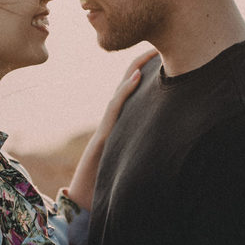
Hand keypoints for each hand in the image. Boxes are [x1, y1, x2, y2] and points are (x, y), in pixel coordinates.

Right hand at [66, 49, 157, 208]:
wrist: (83, 202)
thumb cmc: (105, 184)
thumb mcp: (128, 161)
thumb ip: (138, 149)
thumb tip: (162, 145)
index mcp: (119, 124)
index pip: (133, 93)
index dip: (145, 73)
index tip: (161, 56)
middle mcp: (112, 120)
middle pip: (128, 85)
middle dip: (142, 63)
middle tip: (158, 42)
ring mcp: (107, 125)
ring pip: (122, 91)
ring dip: (136, 69)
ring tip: (150, 51)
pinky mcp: (104, 134)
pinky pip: (116, 108)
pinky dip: (126, 91)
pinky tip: (138, 77)